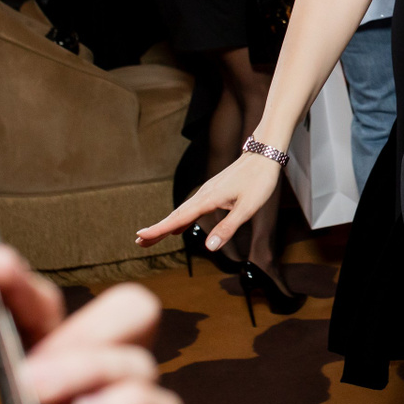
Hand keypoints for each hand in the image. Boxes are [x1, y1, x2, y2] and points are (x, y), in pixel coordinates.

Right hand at [136, 151, 280, 252]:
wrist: (264, 155)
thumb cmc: (259, 181)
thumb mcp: (247, 208)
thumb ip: (228, 228)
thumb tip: (208, 248)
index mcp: (208, 199)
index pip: (179, 218)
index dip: (159, 229)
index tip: (140, 236)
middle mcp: (203, 195)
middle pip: (176, 215)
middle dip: (157, 230)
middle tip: (139, 242)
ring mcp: (207, 192)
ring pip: (182, 211)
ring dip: (166, 225)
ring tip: (152, 238)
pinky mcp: (213, 192)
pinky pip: (192, 208)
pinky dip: (181, 219)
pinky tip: (178, 228)